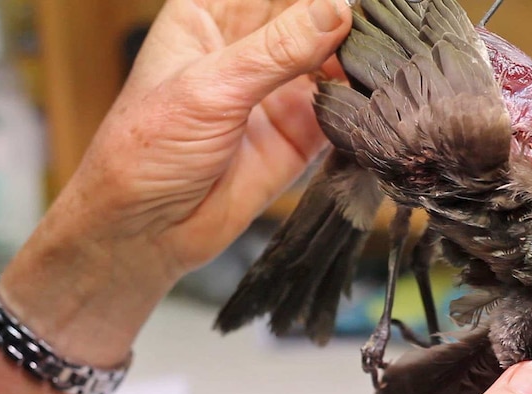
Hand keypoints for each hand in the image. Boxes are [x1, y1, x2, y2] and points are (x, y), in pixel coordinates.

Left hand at [0, 0, 352, 363]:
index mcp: (211, 15)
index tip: (348, 0)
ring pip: (332, 60)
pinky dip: (360, 104)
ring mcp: (276, 90)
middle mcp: (248, 47)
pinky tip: (377, 96)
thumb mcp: (211, 88)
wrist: (147, 232)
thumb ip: (277, 49)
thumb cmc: (146, 150)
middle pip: (310, 17)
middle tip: (380, 24)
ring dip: (358, 59)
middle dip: (344, 19)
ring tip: (386, 58)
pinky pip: (341, 108)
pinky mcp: (300, 132)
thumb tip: (337, 9)